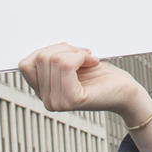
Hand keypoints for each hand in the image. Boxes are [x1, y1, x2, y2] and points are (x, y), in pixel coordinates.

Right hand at [18, 44, 151, 151]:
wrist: (125, 90)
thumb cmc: (102, 75)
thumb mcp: (70, 62)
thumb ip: (51, 58)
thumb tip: (39, 48)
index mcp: (43, 91)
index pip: (26, 64)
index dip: (47, 50)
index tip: (67, 52)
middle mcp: (47, 100)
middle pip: (41, 58)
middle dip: (64, 48)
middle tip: (83, 55)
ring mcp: (57, 102)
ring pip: (54, 59)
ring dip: (75, 52)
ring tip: (88, 60)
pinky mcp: (71, 99)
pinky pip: (66, 64)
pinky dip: (81, 56)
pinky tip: (92, 63)